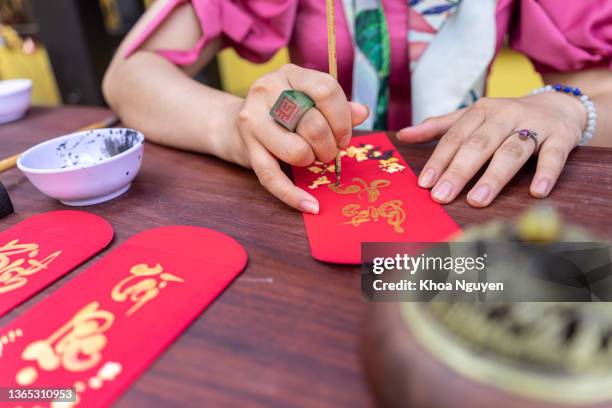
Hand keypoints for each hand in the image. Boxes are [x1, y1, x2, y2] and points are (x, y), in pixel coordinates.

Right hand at [236, 64, 368, 213]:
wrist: (232, 124)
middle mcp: (267, 91)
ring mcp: (253, 120)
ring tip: (310, 158)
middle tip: (329, 152)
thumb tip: (362, 113)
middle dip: (330, 146)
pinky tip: (311, 206)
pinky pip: (273, 178)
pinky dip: (295, 196)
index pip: (326, 89)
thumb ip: (337, 106)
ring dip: (312, 161)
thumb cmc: (281, 113)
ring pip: (297, 150)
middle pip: (314, 124)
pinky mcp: (247, 149)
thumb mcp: (307, 101)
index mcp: (289, 74)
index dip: (342, 118)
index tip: (344, 136)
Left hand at [397, 92, 585, 206]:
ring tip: (477, 200)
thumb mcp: (473, 117)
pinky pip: (553, 155)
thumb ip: (439, 127)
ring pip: (512, 151)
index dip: (438, 160)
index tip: (424, 184)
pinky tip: (536, 192)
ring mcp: (534, 125)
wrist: (559, 105)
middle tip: (442, 196)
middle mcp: (505, 116)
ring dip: (494, 177)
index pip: (455, 138)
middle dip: (458, 172)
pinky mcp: (561, 137)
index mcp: (481, 111)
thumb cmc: (506, 119)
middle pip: (478, 145)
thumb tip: (402, 135)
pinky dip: (545, 173)